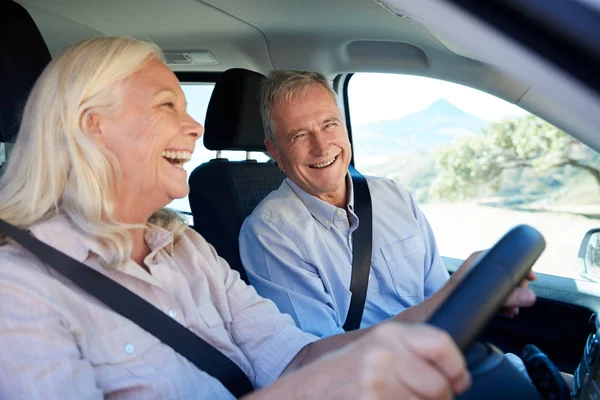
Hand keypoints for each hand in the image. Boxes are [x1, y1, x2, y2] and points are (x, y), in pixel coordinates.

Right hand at [251, 322, 471, 399]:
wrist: (303, 394)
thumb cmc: (340, 376)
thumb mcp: (375, 351)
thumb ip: (409, 354)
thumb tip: (453, 373)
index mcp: (388, 335)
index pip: (441, 345)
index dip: (457, 368)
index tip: (459, 381)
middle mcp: (385, 355)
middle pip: (440, 386)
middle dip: (437, 399)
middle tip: (417, 398)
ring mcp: (378, 384)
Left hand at [456, 251, 536, 317]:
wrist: (439, 310)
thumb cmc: (456, 300)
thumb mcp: (488, 297)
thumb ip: (510, 297)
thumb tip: (531, 297)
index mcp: (480, 260)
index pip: (506, 256)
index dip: (522, 267)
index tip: (532, 278)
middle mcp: (478, 266)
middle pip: (507, 273)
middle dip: (517, 288)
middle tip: (521, 300)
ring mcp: (477, 278)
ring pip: (502, 285)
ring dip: (511, 298)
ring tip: (512, 311)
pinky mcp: (475, 290)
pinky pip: (494, 293)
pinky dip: (503, 302)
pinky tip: (506, 312)